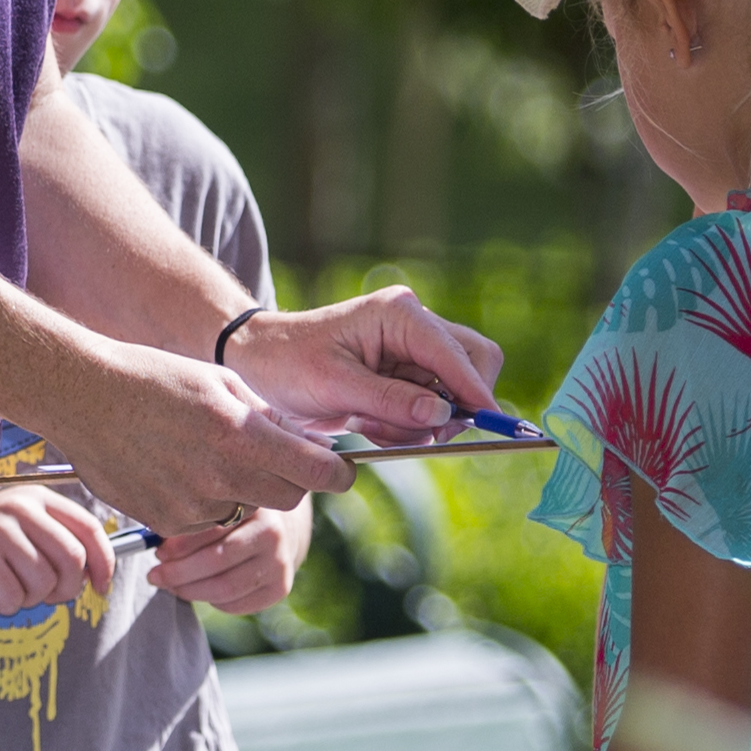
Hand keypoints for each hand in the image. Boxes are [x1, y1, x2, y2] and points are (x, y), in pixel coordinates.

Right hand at [0, 479, 115, 612]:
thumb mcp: (26, 522)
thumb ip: (59, 539)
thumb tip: (95, 576)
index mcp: (40, 497)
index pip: (89, 529)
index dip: (104, 563)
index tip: (102, 587)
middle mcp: (22, 509)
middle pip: (72, 559)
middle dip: (69, 588)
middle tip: (53, 595)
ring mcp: (0, 531)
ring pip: (45, 582)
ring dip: (35, 598)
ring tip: (17, 588)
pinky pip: (15, 597)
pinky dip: (10, 605)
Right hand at [37, 341, 348, 544]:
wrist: (83, 395)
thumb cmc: (154, 377)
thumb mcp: (220, 382)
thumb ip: (265, 416)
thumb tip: (299, 442)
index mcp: (240, 434)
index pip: (315, 472)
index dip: (337, 474)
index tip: (340, 471)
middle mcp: (220, 476)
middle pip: (287, 499)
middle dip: (292, 482)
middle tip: (279, 459)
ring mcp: (191, 504)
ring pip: (242, 510)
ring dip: (240, 490)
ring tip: (207, 453)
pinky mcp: (164, 520)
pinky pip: (204, 519)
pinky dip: (203, 500)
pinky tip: (177, 467)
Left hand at [145, 497, 306, 617]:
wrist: (282, 530)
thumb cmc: (237, 517)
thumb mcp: (221, 506)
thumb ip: (194, 520)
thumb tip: (155, 544)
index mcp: (254, 506)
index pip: (212, 530)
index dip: (181, 545)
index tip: (159, 553)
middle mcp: (272, 534)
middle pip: (216, 561)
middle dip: (179, 572)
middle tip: (155, 576)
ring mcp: (279, 564)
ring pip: (224, 588)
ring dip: (190, 590)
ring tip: (170, 584)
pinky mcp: (280, 588)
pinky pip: (234, 604)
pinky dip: (210, 600)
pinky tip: (198, 589)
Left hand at [226, 287, 505, 430]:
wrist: (260, 362)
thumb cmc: (289, 364)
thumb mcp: (335, 386)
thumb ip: (391, 400)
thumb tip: (444, 415)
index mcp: (400, 314)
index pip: (457, 353)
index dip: (476, 391)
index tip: (490, 426)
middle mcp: (415, 324)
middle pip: (473, 364)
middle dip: (454, 408)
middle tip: (424, 436)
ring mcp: (414, 348)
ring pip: (453, 393)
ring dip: (420, 422)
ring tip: (368, 425)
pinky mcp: (407, 372)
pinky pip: (430, 407)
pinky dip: (408, 426)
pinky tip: (367, 423)